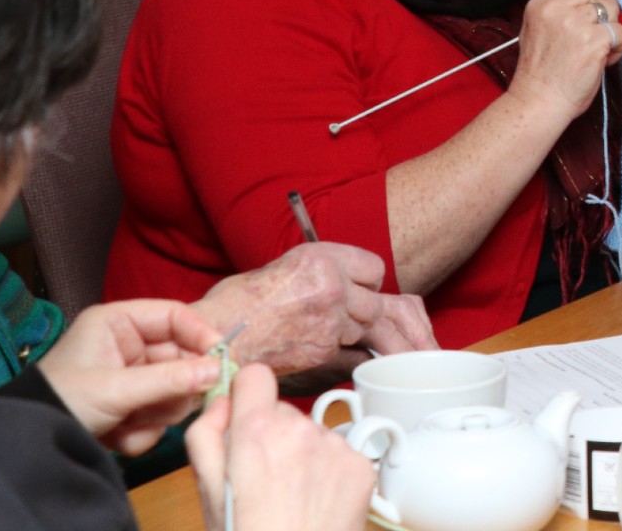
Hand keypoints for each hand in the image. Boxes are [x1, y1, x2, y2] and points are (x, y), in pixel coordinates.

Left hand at [34, 300, 220, 455]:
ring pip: (173, 388)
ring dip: (158, 413)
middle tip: (180, 403)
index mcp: (118, 323)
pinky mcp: (129, 405)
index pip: (174, 316)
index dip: (201, 334)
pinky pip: (158, 412)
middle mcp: (126, 345)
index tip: (223, 357)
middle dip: (177, 386)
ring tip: (132, 424)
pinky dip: (144, 429)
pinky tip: (121, 437)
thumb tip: (218, 369)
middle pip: (179, 357)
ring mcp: (129, 376)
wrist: (27, 445)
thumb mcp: (117, 389)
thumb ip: (170, 379)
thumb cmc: (61, 401)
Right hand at [188, 362, 373, 530]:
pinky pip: (339, 454)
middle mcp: (300, 428)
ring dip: (302, 455)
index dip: (247, 395)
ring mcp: (335, 446)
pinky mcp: (360, 465)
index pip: (256, 376)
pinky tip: (316, 503)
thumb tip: (222, 400)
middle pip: (283, 411)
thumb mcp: (206, 490)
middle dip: (272, 436)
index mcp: (256, 431)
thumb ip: (206, 434)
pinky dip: (328, 473)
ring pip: (312, 434)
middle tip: (264, 480)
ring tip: (291, 498)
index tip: (245, 416)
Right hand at [193, 243, 437, 377]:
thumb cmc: (238, 305)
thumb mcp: (285, 270)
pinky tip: (358, 364)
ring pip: (371, 329)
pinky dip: (354, 359)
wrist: (213, 337)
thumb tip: (349, 291)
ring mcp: (330, 320)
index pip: (374, 270)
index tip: (366, 293)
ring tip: (401, 353)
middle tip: (408, 336)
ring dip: (376, 339)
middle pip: (379, 302)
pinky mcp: (323, 351)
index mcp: (321, 258)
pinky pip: (355, 354)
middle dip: (382, 317)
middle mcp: (331, 285)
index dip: (369, 283)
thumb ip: (321, 277)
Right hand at [508, 0, 621, 118]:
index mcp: (540, 4)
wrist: (539, 101)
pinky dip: (618, 47)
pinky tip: (605, 60)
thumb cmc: (539, 73)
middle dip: (605, 6)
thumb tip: (587, 3)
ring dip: (611, 29)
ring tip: (600, 49)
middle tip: (601, 28)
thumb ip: (557, 11)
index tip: (591, 13)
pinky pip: (620, 32)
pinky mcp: (594, 41)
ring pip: (612, 10)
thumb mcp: (535, 30)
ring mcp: (576, 23)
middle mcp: (556, 9)